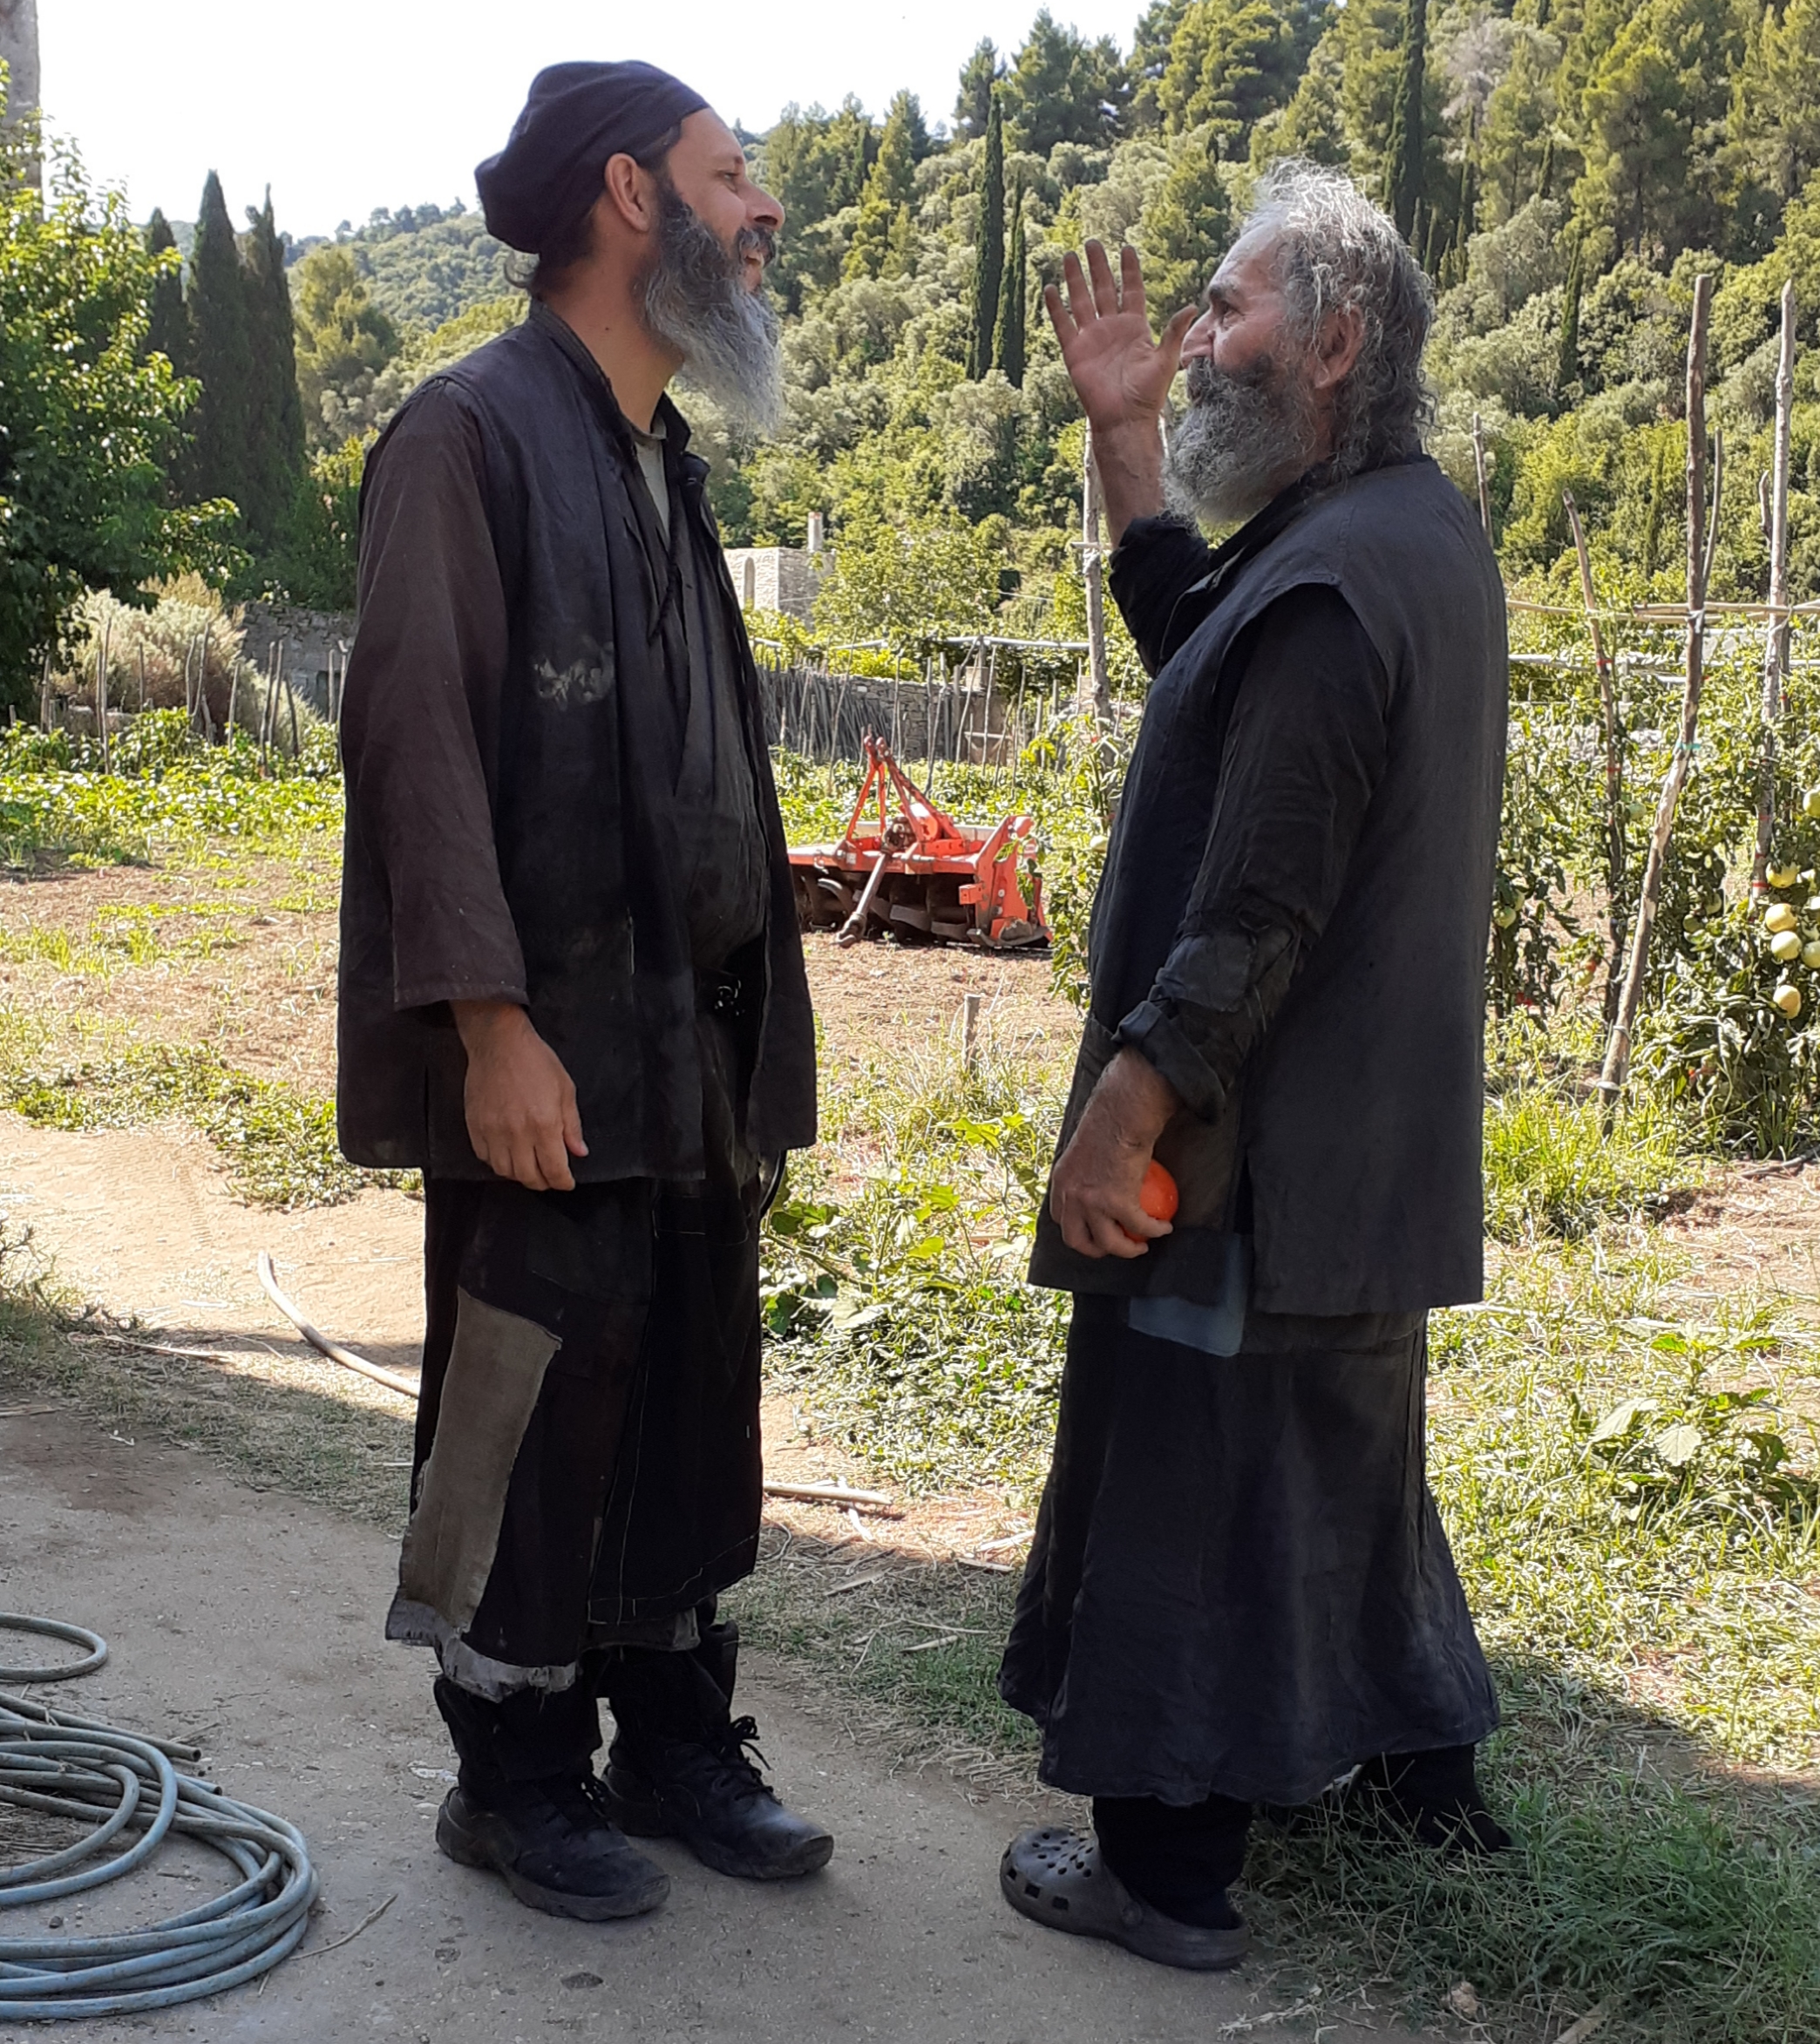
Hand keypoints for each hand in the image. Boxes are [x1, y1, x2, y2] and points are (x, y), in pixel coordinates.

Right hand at [452, 1000, 587, 1191]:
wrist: (499, 1043)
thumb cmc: (535, 1061)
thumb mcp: (566, 1090)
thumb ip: (572, 1125)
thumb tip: (579, 1152)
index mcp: (544, 1124)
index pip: (554, 1169)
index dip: (563, 1182)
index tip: (567, 1183)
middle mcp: (517, 1133)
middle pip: (529, 1176)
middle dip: (543, 1182)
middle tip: (550, 1178)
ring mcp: (493, 1131)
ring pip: (505, 1171)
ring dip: (520, 1175)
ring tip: (530, 1168)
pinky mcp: (475, 1127)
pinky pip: (485, 1158)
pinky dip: (498, 1163)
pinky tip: (509, 1155)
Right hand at [1045, 242, 1196, 542]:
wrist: (1124, 419)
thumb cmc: (1147, 395)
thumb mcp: (1165, 360)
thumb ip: (1173, 332)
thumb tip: (1190, 307)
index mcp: (1135, 327)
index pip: (1130, 290)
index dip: (1128, 270)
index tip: (1125, 248)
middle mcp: (1112, 328)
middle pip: (1103, 289)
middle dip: (1098, 266)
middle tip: (1092, 243)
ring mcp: (1092, 338)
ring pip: (1081, 300)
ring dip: (1076, 279)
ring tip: (1070, 256)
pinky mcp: (1075, 351)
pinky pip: (1064, 324)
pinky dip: (1057, 308)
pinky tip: (1051, 288)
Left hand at [1049, 1050, 1180, 1258]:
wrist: (1122, 1115)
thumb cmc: (1107, 1123)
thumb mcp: (1083, 1151)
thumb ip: (1085, 1171)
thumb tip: (1099, 1183)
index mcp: (1061, 1182)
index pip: (1061, 1217)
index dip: (1077, 1228)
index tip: (1094, 1228)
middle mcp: (1071, 1196)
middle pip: (1077, 1240)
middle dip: (1095, 1250)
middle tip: (1116, 1245)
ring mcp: (1093, 1202)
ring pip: (1109, 1243)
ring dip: (1128, 1250)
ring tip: (1143, 1246)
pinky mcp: (1119, 1203)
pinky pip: (1140, 1226)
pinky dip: (1154, 1230)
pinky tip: (1164, 1228)